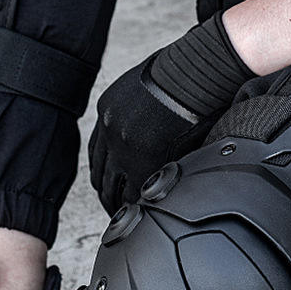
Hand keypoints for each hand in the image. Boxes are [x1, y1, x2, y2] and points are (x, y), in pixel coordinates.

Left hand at [89, 12, 252, 214]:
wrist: (194, 73)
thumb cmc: (180, 77)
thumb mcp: (145, 91)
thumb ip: (140, 117)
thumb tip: (149, 135)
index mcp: (107, 111)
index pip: (96, 151)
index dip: (102, 172)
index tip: (108, 185)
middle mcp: (109, 129)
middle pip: (100, 171)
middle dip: (107, 191)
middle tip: (113, 207)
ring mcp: (123, 145)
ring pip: (112, 186)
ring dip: (117, 202)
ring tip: (127, 215)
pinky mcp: (143, 159)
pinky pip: (133, 191)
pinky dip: (135, 203)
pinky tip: (142, 211)